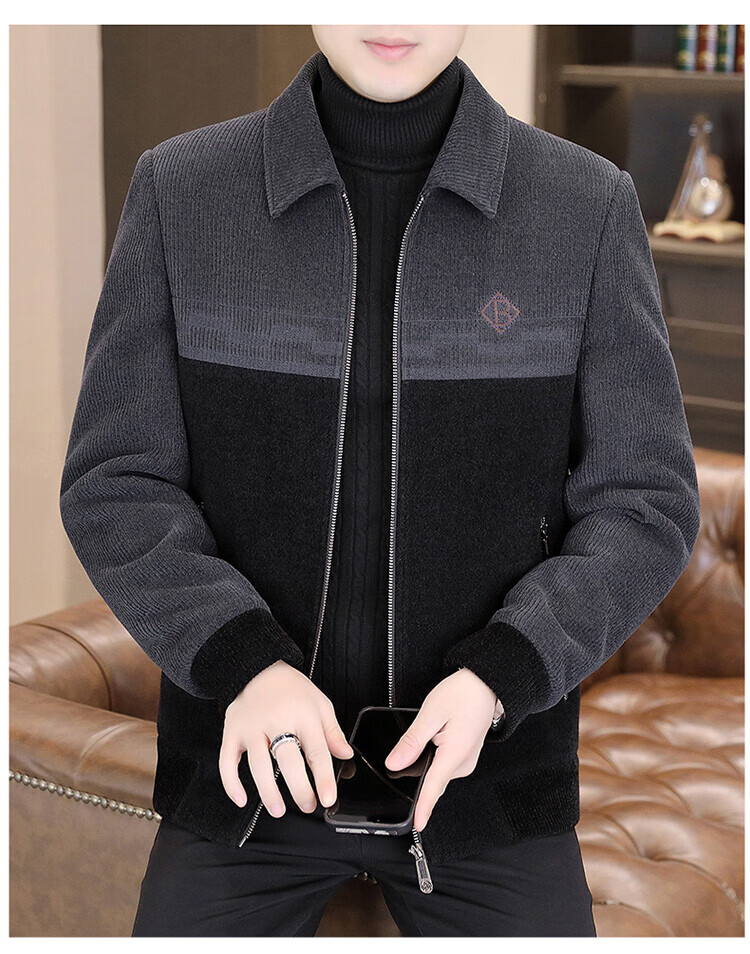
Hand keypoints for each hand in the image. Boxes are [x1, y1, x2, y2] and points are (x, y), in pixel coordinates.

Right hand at [219, 660, 352, 816]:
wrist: (257, 667)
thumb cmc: (290, 688)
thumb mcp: (319, 703)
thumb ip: (332, 731)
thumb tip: (345, 754)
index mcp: (302, 713)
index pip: (316, 750)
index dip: (323, 778)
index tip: (327, 797)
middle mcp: (276, 720)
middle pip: (288, 760)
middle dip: (299, 789)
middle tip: (307, 805)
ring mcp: (251, 727)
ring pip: (258, 765)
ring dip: (268, 792)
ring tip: (279, 809)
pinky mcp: (232, 732)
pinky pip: (227, 761)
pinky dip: (231, 783)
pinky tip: (241, 799)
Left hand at [384, 668, 496, 830]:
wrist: (485, 683)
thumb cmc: (463, 693)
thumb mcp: (430, 713)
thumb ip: (412, 741)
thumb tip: (394, 763)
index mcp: (456, 753)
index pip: (434, 787)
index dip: (423, 807)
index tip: (416, 825)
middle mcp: (464, 762)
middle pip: (432, 779)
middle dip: (416, 771)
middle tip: (417, 739)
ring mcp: (466, 760)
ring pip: (437, 771)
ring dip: (426, 761)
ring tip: (429, 731)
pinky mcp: (465, 756)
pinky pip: (444, 764)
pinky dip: (434, 757)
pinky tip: (433, 737)